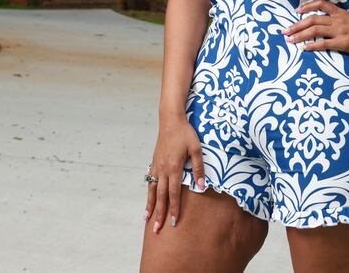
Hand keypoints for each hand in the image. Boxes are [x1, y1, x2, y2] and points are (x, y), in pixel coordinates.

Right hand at [145, 115, 205, 233]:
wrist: (170, 119)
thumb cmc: (185, 133)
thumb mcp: (197, 148)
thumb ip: (199, 168)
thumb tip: (202, 185)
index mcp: (174, 167)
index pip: (174, 193)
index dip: (174, 208)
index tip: (174, 222)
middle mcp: (163, 169)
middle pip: (160, 196)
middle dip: (159, 214)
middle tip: (157, 230)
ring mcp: (157, 166)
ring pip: (152, 190)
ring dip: (150, 206)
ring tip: (147, 220)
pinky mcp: (154, 162)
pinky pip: (150, 181)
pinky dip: (148, 192)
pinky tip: (148, 199)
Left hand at [280, 0, 348, 60]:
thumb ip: (338, 20)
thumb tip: (323, 23)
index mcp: (340, 13)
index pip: (321, 3)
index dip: (307, 6)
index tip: (296, 11)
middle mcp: (338, 19)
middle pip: (312, 19)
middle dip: (296, 25)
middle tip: (284, 30)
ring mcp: (341, 30)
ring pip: (315, 30)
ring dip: (299, 35)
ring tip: (289, 39)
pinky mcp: (344, 43)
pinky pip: (324, 43)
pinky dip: (312, 46)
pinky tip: (304, 48)